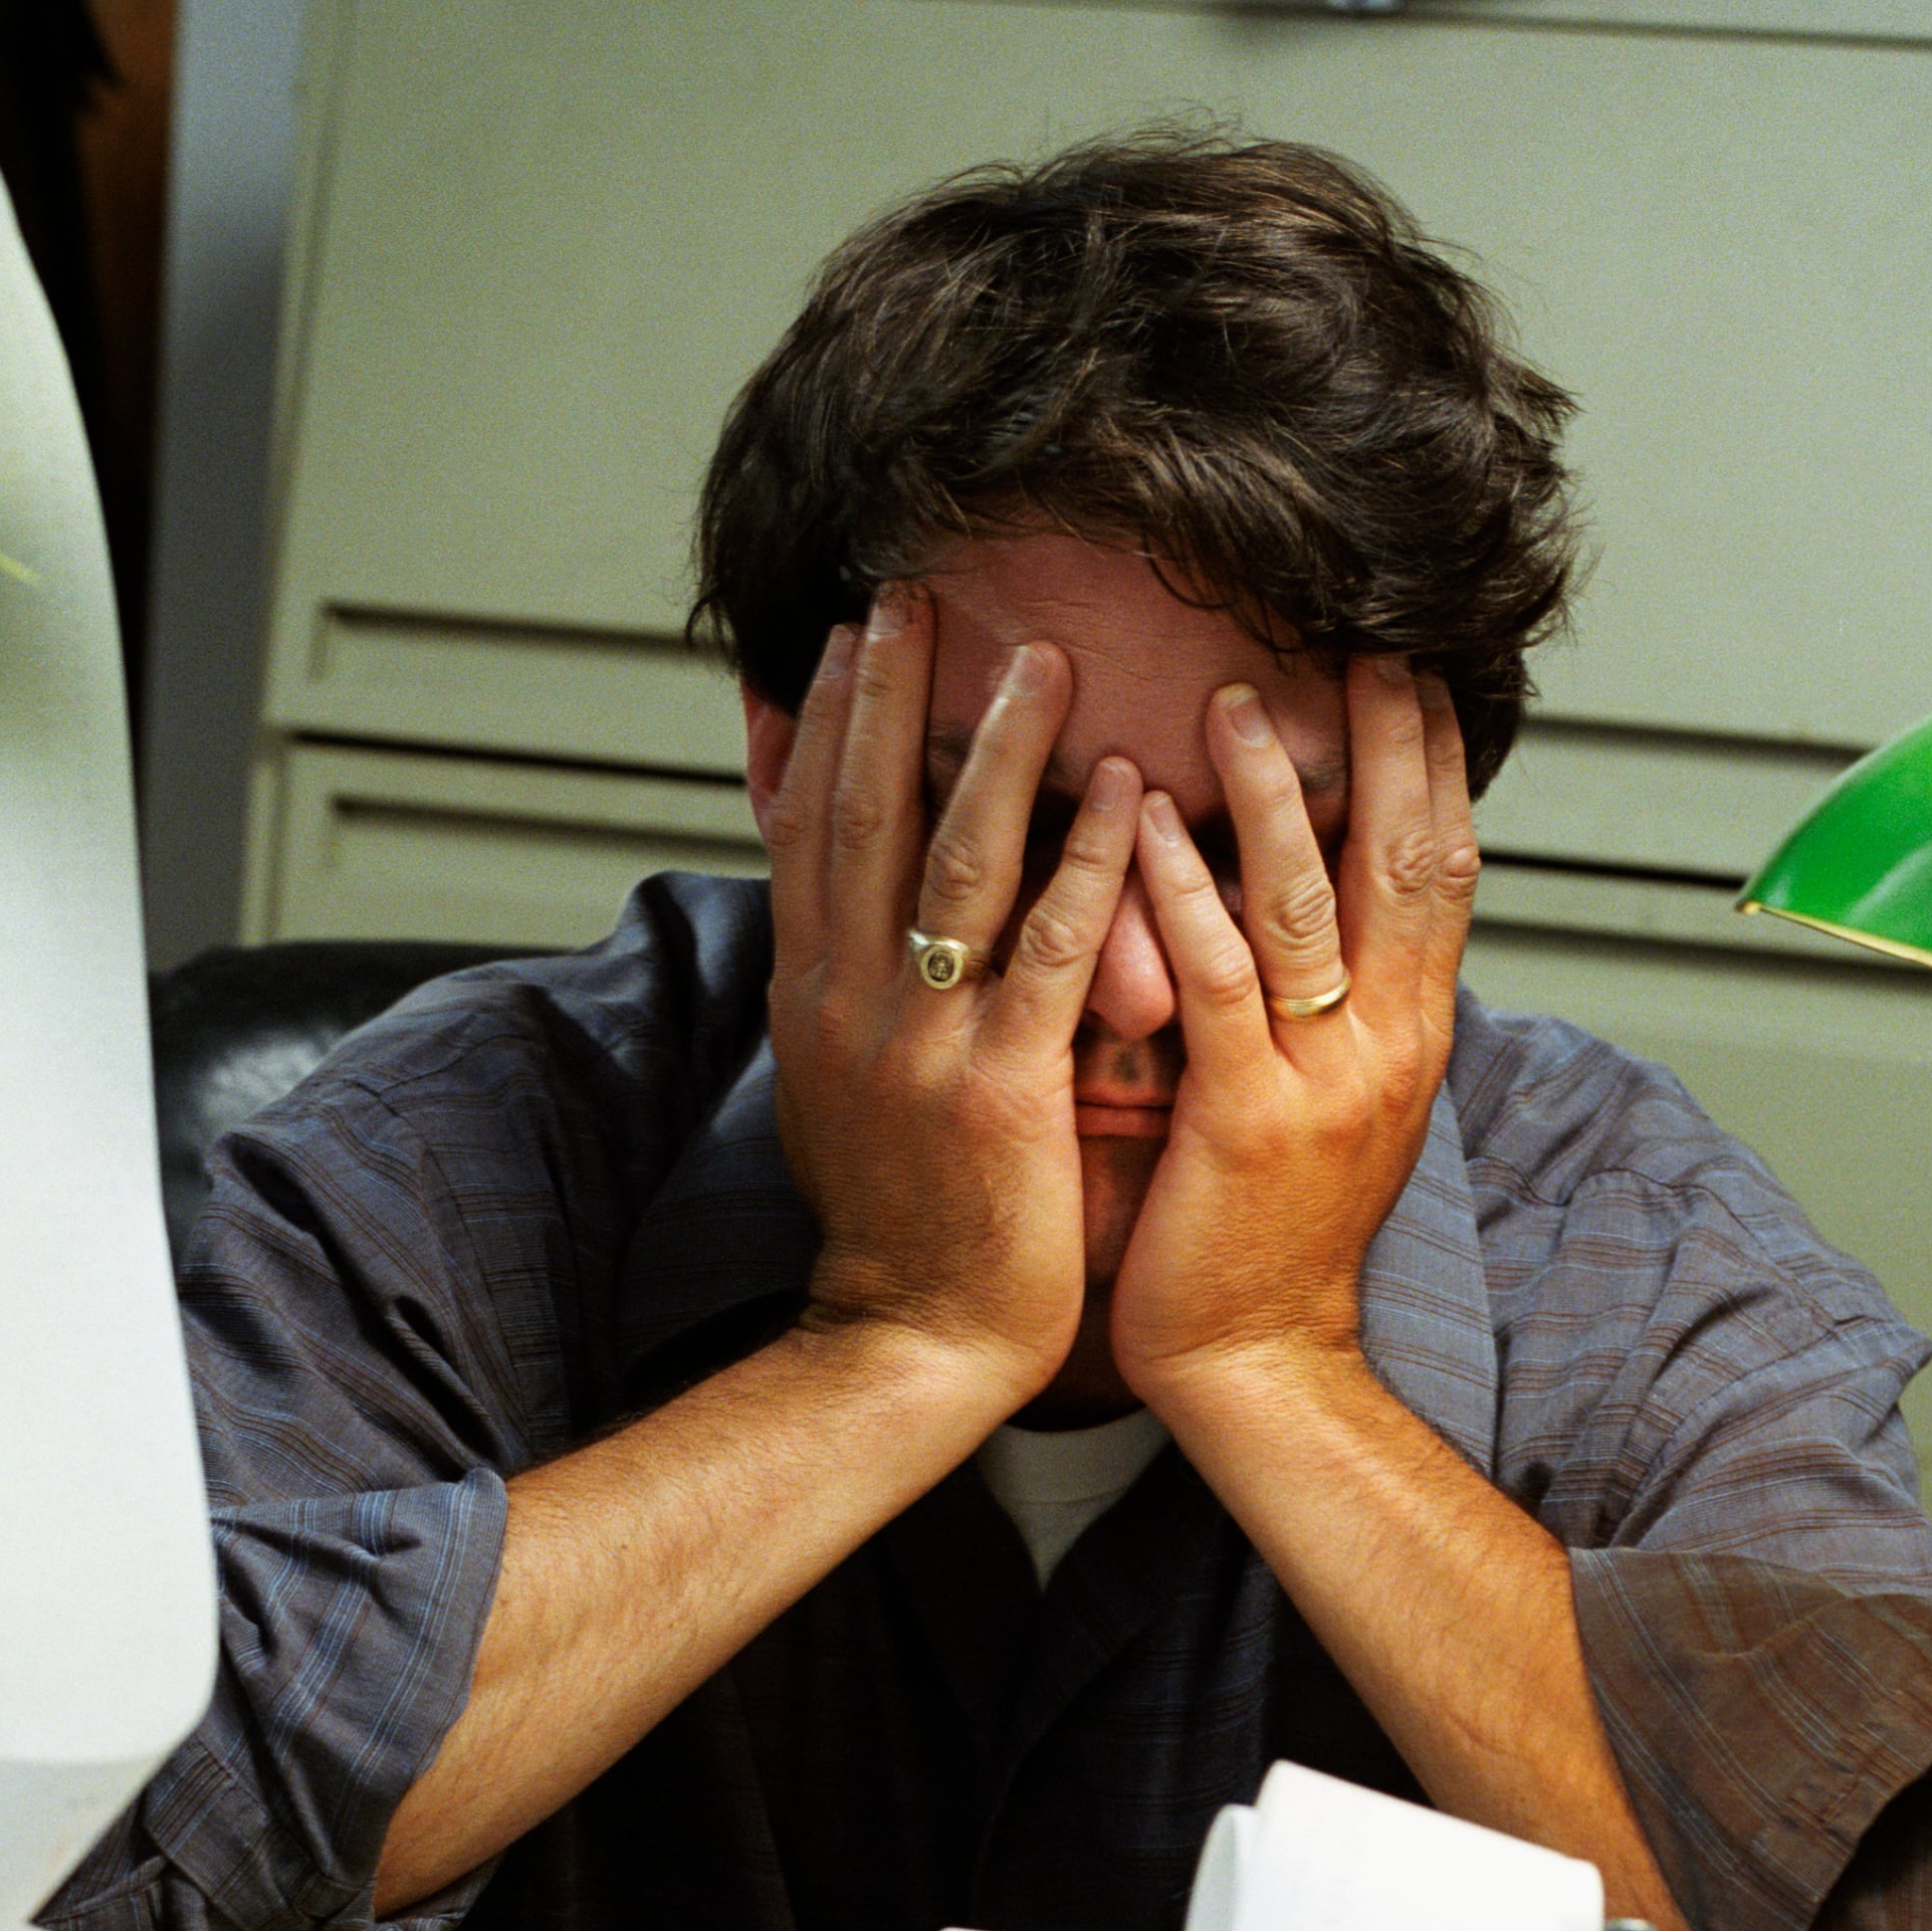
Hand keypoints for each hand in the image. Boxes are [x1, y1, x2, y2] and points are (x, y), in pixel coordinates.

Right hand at [756, 584, 1144, 1406]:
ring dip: (999, 751)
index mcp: (811, 999)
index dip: (826, 721)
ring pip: (955, 864)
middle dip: (890, 695)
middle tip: (919, 591)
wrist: (910, 1340)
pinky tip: (1124, 794)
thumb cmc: (896, 1223)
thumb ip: (832, 992)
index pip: (807, 829)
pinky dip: (1088, 866)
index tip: (850, 630)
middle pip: (865, 816)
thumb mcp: (828, 1091)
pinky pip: (1051, 954)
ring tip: (1041, 658)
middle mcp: (852, 1005)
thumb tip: (822, 912)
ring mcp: (923, 1044)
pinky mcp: (1002, 1088)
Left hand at [1105, 655, 1476, 1417]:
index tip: (1412, 666)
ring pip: (1316, 907)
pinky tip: (1152, 828)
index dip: (1435, 761)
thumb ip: (1333, 1000)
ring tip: (1241, 700)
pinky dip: (1188, 899)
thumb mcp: (1331, 1100)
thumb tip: (1321, 900)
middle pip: (1410, 860)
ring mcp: (1325, 1083)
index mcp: (1413, 1034)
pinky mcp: (1248, 1124)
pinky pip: (1222, 988)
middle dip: (1392, 742)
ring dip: (1277, 796)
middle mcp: (1390, 1044)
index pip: (1444, 866)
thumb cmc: (1268, 1235)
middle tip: (1361, 638)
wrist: (1257, 1365)